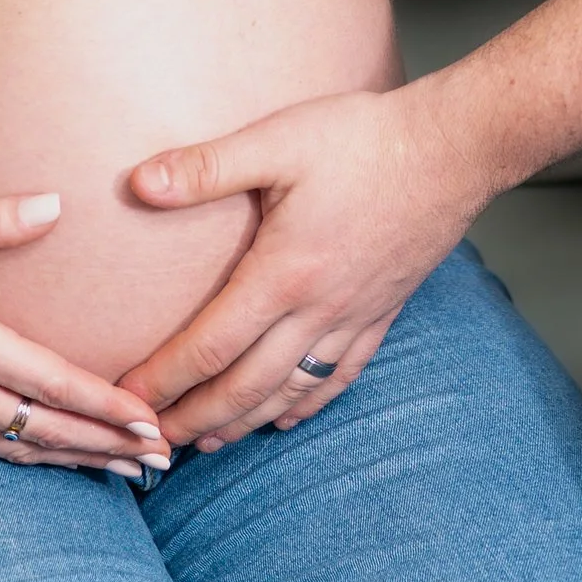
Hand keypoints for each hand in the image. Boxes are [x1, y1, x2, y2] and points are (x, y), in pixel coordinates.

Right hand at [0, 193, 170, 472]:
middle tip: (162, 458)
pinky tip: (54, 460)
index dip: (106, 406)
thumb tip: (56, 202)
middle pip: (46, 430)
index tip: (150, 420)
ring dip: (75, 461)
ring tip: (125, 470)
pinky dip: (28, 458)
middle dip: (108, 447)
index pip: (52, 384)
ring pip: (18, 449)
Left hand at [123, 87, 485, 449]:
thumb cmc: (363, 139)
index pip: (210, 346)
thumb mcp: (277, 140)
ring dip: (243, 422)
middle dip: (194, 419)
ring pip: (289, 391)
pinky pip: (338, 377)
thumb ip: (206, 167)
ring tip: (206, 442)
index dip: (165, 380)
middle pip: (245, 386)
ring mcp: (353, 317)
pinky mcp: (381, 313)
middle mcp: (317, 309)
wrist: (453, 150)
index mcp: (284, 273)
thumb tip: (137, 184)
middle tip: (153, 441)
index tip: (128, 400)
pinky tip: (284, 416)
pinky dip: (305, 404)